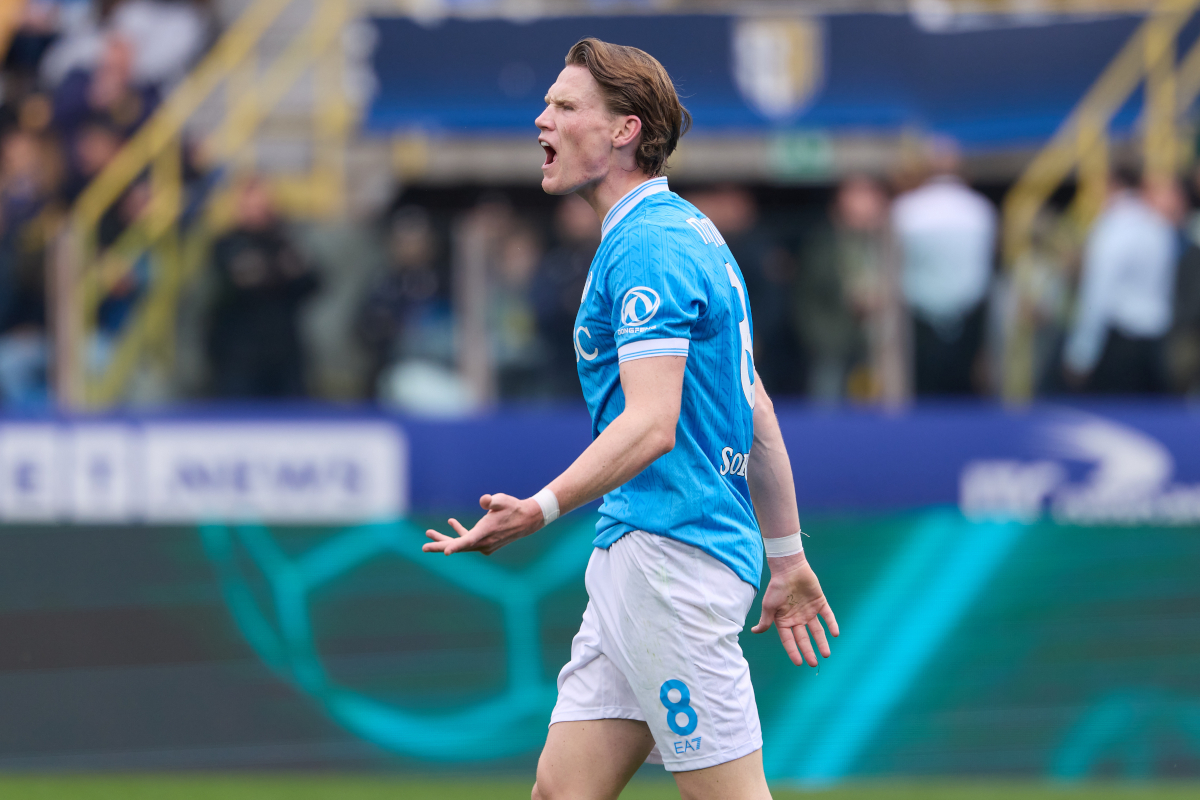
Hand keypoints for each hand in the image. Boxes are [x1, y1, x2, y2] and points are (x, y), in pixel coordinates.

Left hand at [422, 493, 542, 555]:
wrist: (527, 519)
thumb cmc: (513, 507)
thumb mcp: (502, 500)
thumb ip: (492, 500)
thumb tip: (484, 500)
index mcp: (485, 533)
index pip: (468, 541)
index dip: (455, 545)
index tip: (446, 552)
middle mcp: (483, 542)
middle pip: (458, 546)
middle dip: (440, 545)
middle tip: (424, 548)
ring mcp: (484, 545)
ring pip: (461, 544)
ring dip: (445, 538)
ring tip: (428, 532)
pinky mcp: (485, 543)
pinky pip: (467, 540)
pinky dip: (459, 533)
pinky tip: (450, 522)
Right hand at [751, 554, 838, 666]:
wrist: (789, 569)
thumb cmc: (776, 587)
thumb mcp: (769, 605)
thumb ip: (766, 620)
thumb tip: (755, 631)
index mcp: (785, 621)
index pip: (789, 640)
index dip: (793, 651)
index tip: (799, 663)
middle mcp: (798, 619)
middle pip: (804, 638)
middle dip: (809, 651)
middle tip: (814, 663)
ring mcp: (809, 611)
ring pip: (817, 630)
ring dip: (822, 642)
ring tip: (826, 654)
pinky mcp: (820, 603)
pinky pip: (827, 616)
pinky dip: (832, 624)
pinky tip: (835, 633)